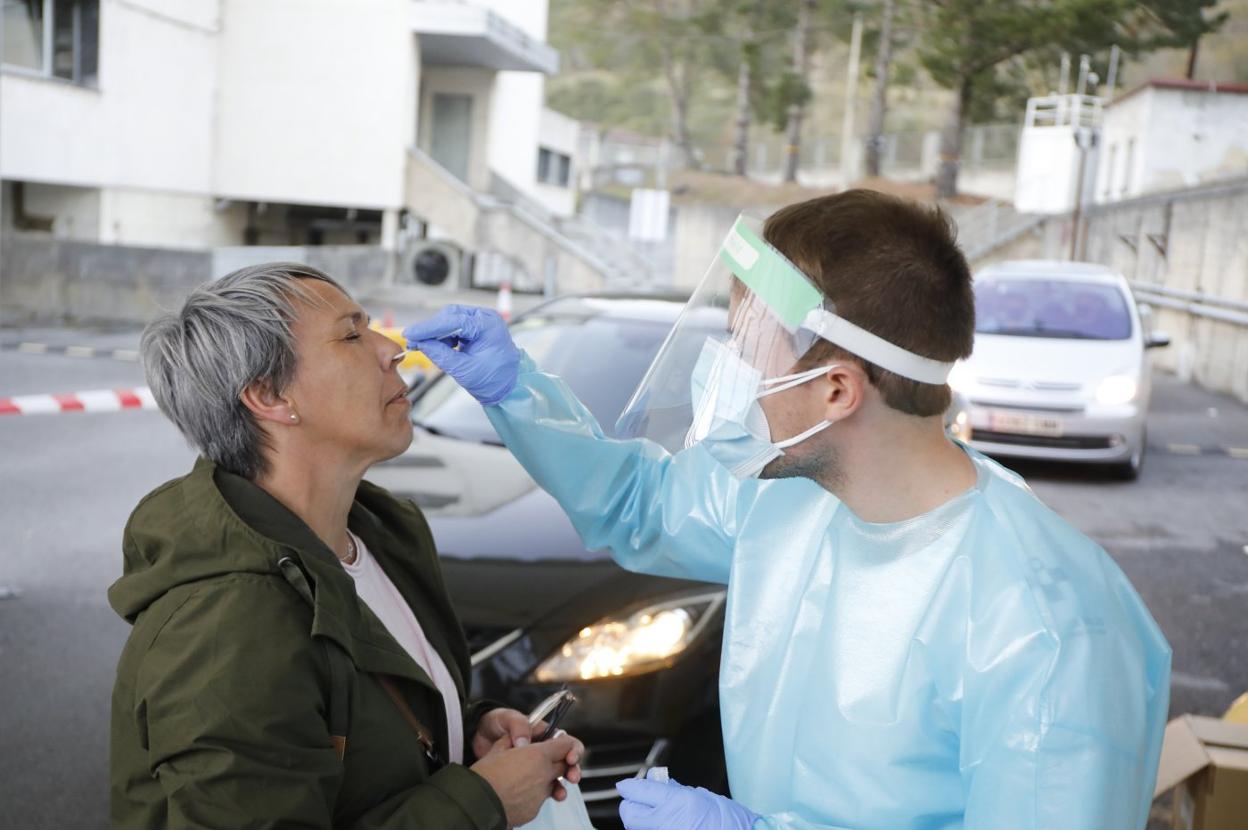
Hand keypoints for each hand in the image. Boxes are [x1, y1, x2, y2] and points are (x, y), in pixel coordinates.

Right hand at [403, 305, 519, 405]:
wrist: (508, 386)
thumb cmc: (493, 379)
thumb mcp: (463, 369)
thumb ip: (440, 355)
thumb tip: (419, 343)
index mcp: (488, 325)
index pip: (453, 320)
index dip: (429, 327)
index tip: (411, 333)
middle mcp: (486, 318)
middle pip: (450, 315)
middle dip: (432, 329)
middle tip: (414, 342)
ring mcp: (482, 321)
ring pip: (451, 319)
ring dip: (437, 334)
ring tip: (428, 349)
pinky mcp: (477, 328)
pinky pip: (455, 327)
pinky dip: (445, 337)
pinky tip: (439, 349)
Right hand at [471, 733, 581, 826]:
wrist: (474, 803)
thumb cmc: (484, 774)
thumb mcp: (498, 747)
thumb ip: (514, 740)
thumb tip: (521, 739)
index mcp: (538, 755)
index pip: (567, 745)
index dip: (566, 744)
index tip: (560, 744)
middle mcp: (544, 775)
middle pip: (564, 766)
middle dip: (558, 763)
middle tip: (542, 761)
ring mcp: (540, 795)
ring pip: (552, 784)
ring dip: (544, 780)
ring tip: (526, 779)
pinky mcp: (534, 811)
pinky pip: (539, 800)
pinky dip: (532, 795)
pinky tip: (515, 793)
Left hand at [473, 709, 583, 793]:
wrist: (477, 738)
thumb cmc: (494, 723)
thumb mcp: (505, 718)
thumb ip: (518, 725)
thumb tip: (525, 742)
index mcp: (542, 732)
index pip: (564, 739)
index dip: (571, 748)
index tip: (570, 758)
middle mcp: (542, 748)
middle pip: (565, 759)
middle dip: (572, 768)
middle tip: (572, 777)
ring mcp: (536, 764)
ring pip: (556, 774)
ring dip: (562, 784)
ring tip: (560, 793)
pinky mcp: (528, 777)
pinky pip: (543, 785)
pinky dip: (549, 792)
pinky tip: (551, 797)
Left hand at [616, 775, 757, 829]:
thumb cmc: (728, 820)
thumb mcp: (699, 796)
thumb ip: (673, 790)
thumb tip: (653, 783)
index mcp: (676, 803)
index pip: (637, 792)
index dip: (630, 787)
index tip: (627, 786)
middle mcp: (666, 824)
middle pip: (629, 814)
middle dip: (632, 806)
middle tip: (641, 801)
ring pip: (636, 829)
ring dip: (641, 821)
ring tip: (659, 816)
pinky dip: (653, 829)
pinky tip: (667, 825)